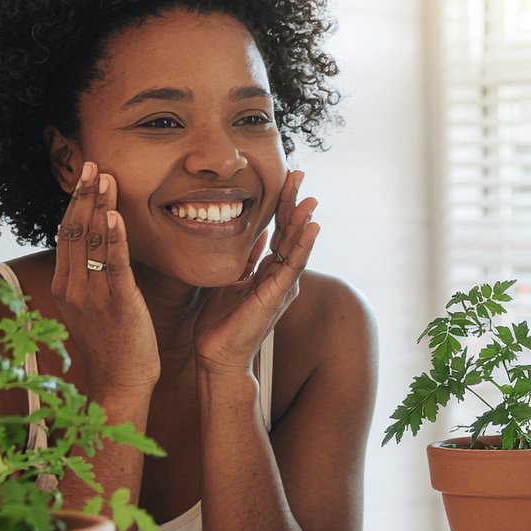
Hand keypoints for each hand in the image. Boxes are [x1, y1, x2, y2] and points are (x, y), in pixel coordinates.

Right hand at [52, 161, 160, 394]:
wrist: (120, 385)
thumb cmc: (113, 346)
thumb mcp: (93, 308)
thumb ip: (91, 278)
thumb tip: (98, 249)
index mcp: (66, 287)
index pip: (66, 235)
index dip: (75, 203)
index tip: (85, 177)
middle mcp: (73, 288)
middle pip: (74, 231)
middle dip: (83, 195)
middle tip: (92, 164)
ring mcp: (93, 296)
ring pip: (91, 242)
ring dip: (99, 205)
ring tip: (105, 177)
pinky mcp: (118, 304)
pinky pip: (114, 264)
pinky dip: (114, 237)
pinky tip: (116, 214)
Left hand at [194, 170, 319, 374]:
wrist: (217, 356)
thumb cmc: (221, 324)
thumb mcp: (232, 280)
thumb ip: (246, 260)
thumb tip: (254, 236)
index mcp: (269, 273)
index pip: (278, 232)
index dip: (281, 205)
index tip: (285, 179)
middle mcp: (280, 278)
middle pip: (290, 233)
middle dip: (294, 203)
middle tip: (298, 174)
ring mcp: (281, 287)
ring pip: (296, 246)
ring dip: (303, 220)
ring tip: (310, 196)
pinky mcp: (277, 295)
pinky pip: (293, 265)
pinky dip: (304, 245)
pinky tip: (312, 226)